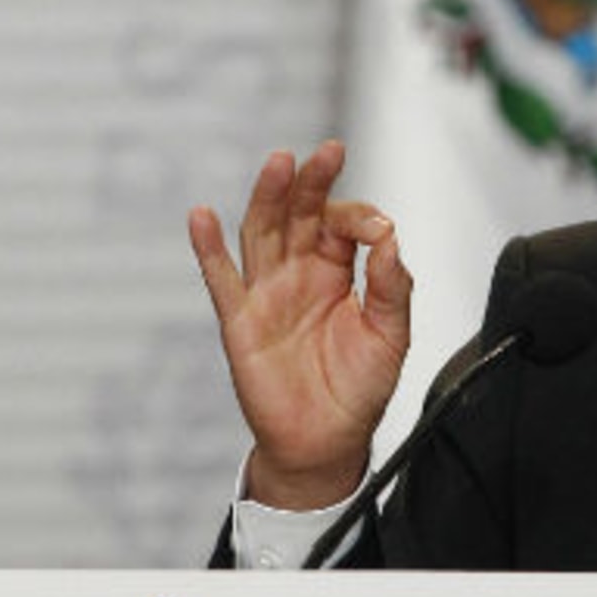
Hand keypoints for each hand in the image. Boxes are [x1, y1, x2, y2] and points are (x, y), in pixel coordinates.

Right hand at [189, 140, 411, 509]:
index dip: (361, 219)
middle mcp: (300, 272)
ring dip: (268, 196)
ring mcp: (268, 293)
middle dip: (312, 182)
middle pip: (300, 213)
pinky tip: (202, 216)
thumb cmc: (358, 390)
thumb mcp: (392, 337)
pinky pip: (221, 279)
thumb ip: (394, 288)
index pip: (344, 224)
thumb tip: (392, 240)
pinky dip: (208, 248)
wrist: (326, 443)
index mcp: (338, 270)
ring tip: (279, 163)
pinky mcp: (241, 321)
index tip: (380, 232)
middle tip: (327, 153)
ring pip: (262, 232)